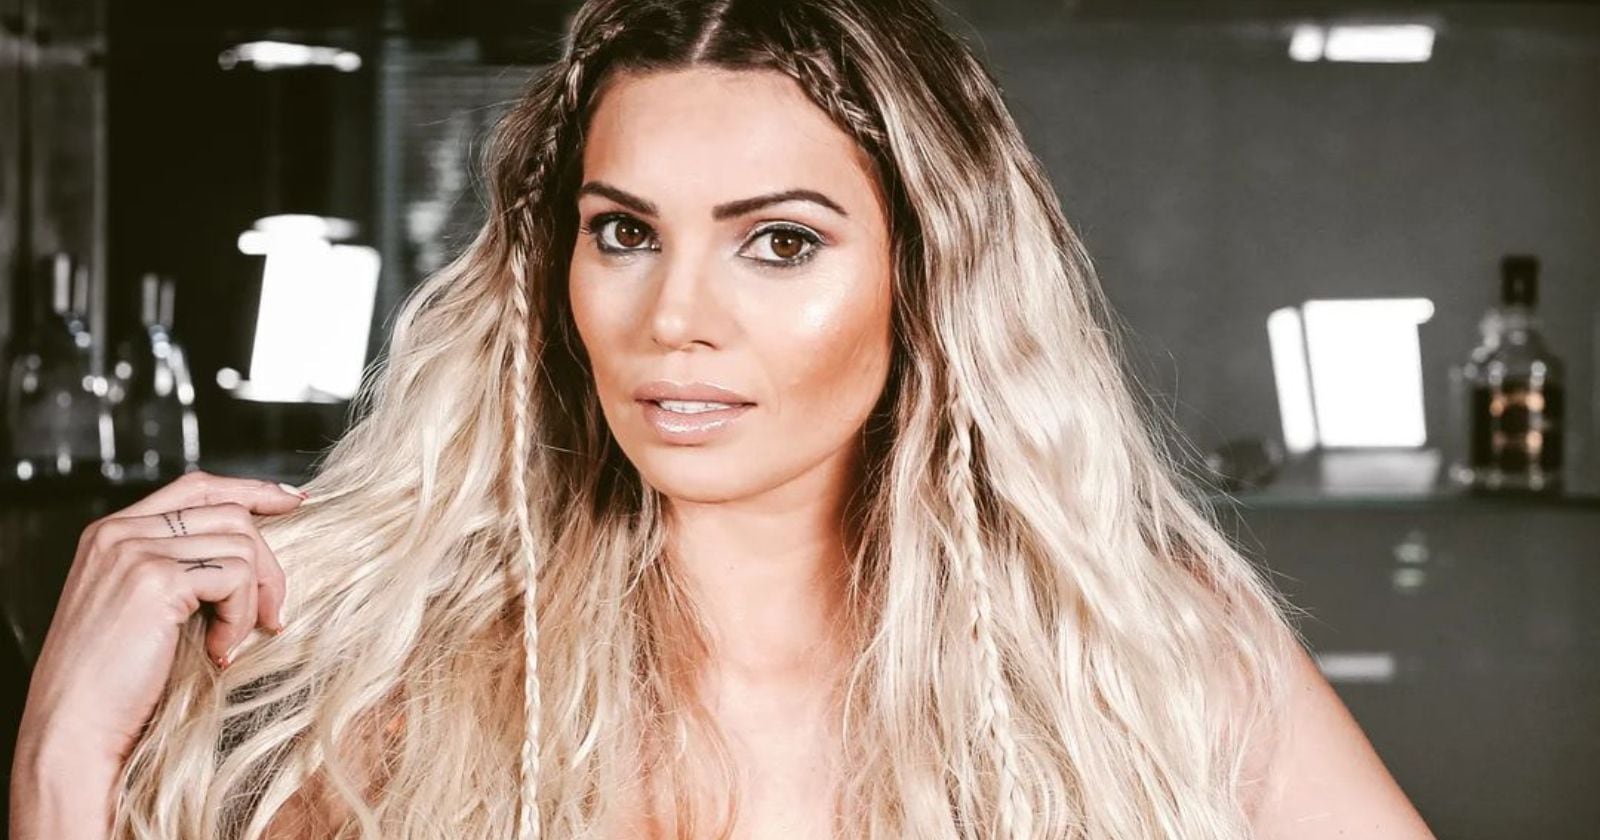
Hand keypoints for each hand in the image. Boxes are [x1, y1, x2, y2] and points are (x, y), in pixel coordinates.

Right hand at [16, 470, 307, 770]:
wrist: (72, 729)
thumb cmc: (114, 682)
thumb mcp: (142, 609)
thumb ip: (178, 568)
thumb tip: (251, 552)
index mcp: (113, 533)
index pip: (197, 487)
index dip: (252, 490)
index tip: (294, 501)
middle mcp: (120, 532)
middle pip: (230, 512)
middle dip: (267, 565)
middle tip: (271, 615)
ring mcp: (136, 552)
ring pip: (241, 546)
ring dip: (253, 600)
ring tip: (230, 642)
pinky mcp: (156, 580)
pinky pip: (236, 577)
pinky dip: (240, 618)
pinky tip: (218, 651)